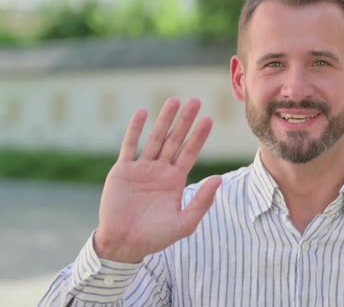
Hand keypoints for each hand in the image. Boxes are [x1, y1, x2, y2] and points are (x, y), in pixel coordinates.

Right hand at [94, 97, 220, 262]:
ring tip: (174, 100)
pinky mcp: (122, 171)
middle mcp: (160, 170)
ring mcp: (141, 168)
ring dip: (164, 120)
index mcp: (175, 180)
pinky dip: (135, 129)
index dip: (199, 136)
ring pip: (155, 138)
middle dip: (185, 121)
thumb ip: (202, 201)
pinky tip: (142, 113)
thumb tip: (218, 179)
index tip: (209, 119)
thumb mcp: (185, 223)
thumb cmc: (156, 237)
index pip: (190, 152)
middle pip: (175, 140)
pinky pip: (129, 146)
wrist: (124, 244)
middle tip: (195, 101)